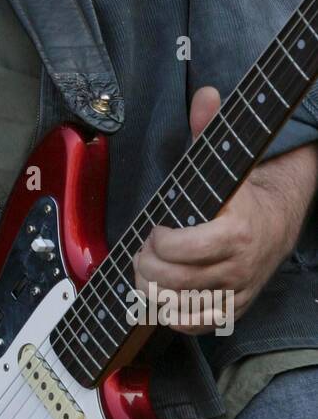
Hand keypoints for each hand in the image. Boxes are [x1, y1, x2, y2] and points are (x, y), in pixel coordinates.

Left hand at [132, 85, 317, 332]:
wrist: (278, 218)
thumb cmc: (242, 189)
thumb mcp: (227, 158)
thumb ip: (211, 129)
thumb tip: (207, 94)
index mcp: (236, 231)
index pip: (185, 249)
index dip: (159, 242)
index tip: (154, 229)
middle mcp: (239, 266)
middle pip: (176, 280)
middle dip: (147, 267)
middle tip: (140, 254)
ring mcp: (237, 290)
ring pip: (183, 307)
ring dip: (154, 292)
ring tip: (144, 274)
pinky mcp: (234, 307)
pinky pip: (198, 324)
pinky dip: (174, 315)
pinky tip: (163, 297)